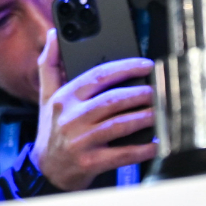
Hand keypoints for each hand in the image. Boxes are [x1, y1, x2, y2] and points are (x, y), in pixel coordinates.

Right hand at [31, 28, 157, 190]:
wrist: (45, 170)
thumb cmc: (51, 130)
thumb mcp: (46, 96)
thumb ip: (50, 64)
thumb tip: (53, 35)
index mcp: (65, 98)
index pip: (98, 76)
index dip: (125, 68)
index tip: (146, 65)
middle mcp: (72, 118)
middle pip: (112, 100)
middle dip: (139, 94)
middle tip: (158, 90)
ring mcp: (81, 141)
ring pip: (119, 125)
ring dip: (144, 117)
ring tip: (160, 112)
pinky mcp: (90, 162)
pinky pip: (121, 154)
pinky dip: (141, 149)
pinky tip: (155, 144)